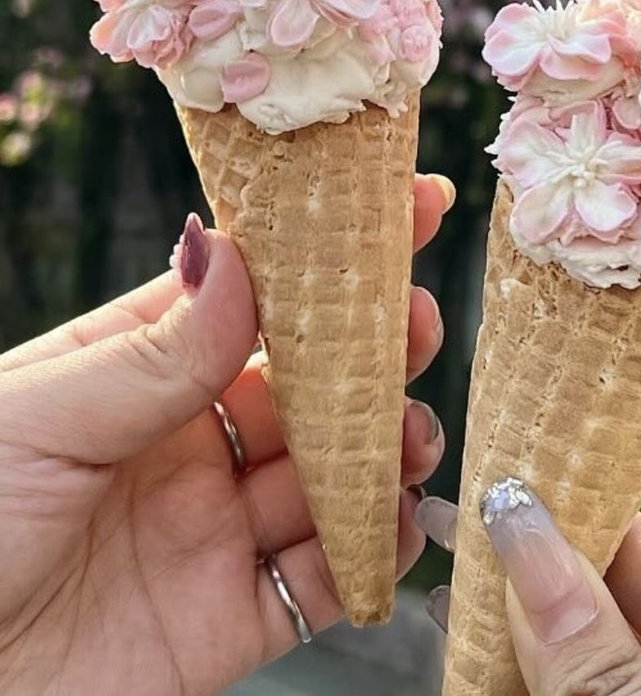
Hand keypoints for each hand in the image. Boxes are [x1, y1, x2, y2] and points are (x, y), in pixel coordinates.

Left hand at [0, 172, 453, 695]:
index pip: (248, 296)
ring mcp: (211, 530)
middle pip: (306, 382)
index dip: (321, 254)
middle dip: (370, 351)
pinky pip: (319, 580)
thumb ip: (154, 353)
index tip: (400, 205)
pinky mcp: (226, 621)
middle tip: (415, 323)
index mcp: (137, 372)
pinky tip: (394, 521)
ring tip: (409, 432)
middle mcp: (186, 442)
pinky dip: (369, 552)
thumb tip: (238, 258)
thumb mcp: (39, 418)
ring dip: (382, 447)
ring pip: (327, 475)